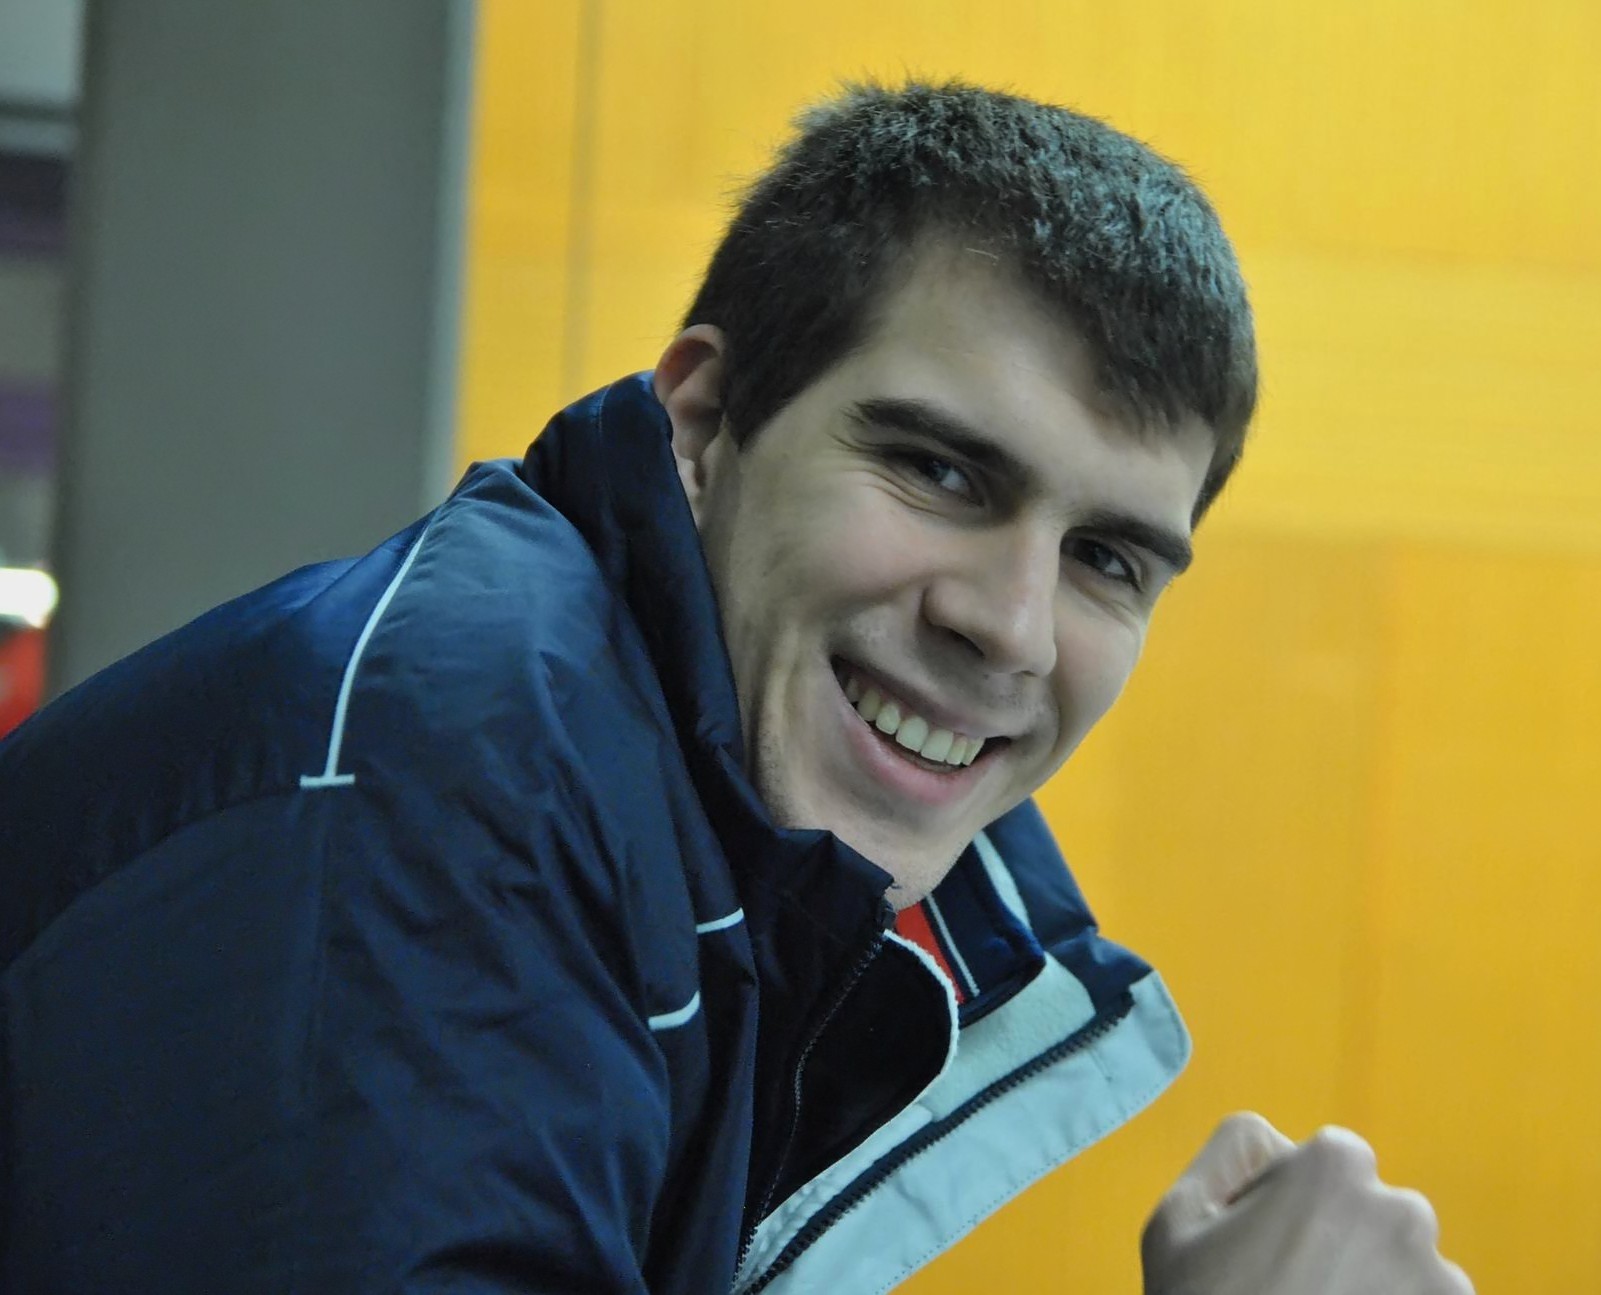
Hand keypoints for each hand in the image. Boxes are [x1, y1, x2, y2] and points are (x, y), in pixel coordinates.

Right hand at [1142, 1112, 1471, 1293]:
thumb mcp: (1177, 1217)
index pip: (1326, 1161)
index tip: (1265, 1249)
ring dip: (1373, 1285)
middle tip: (1292, 1289)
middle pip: (1371, 1213)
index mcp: (1336, 1168)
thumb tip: (1279, 1143)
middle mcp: (1405, 1213)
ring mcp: (1442, 1280)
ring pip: (1403, 1266)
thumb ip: (1230, 1152)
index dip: (1291, 1202)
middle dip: (1340, 1242)